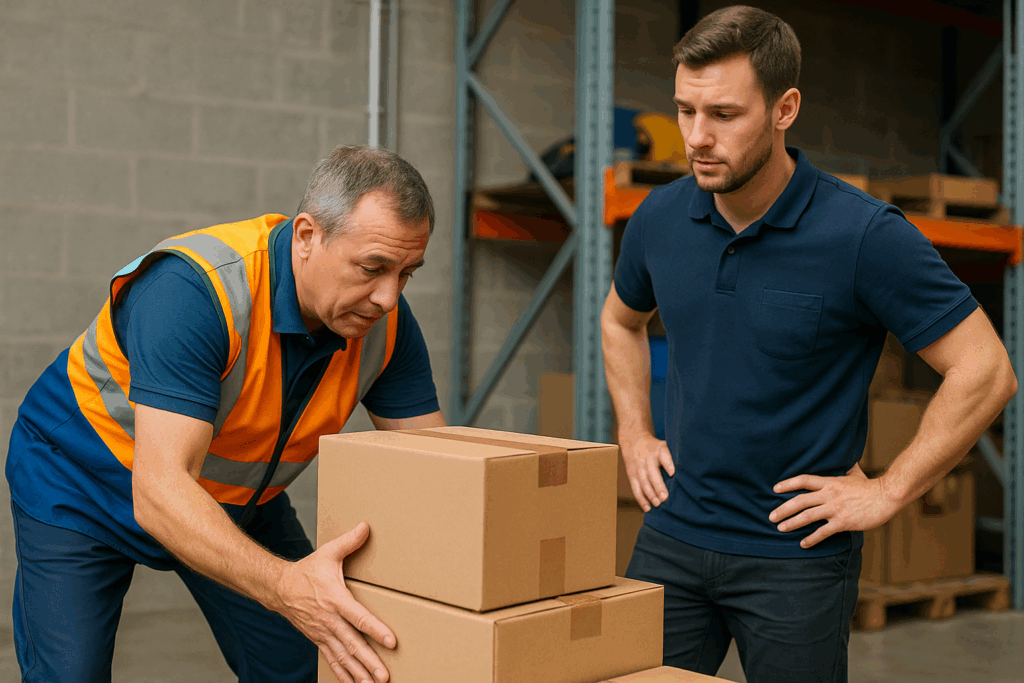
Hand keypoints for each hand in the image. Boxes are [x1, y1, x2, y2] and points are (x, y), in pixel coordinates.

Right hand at [273, 522, 394, 682]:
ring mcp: (323, 633)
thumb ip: (349, 542)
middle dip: (369, 661)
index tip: (391, 641)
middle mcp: (329, 620)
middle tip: (385, 675)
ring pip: (343, 657)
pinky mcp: (319, 640)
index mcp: (335, 599)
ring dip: (359, 673)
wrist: (278, 588)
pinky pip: (333, 661)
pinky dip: (344, 675)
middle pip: (352, 644)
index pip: (358, 617)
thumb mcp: (328, 553)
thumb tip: (366, 526)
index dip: (375, 629)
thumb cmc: (307, 571)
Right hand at [620, 433, 674, 511]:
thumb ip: (675, 456)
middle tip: (664, 497)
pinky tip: (647, 508)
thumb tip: (693, 472)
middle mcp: (647, 458)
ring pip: (643, 481)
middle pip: (652, 472)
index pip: (663, 455)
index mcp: (658, 450)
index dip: (667, 464)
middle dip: (658, 485)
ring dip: (650, 494)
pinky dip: (641, 499)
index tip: (673, 473)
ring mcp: (638, 467)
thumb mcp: (665, 446)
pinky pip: (635, 488)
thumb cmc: (656, 448)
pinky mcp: (632, 475)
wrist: (633, 441)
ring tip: (657, 504)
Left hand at [770, 463, 899, 548]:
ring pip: (807, 516)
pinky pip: (823, 531)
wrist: (887, 496)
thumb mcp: (854, 474)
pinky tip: (803, 543)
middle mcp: (829, 494)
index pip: (804, 480)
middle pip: (800, 500)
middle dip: (783, 509)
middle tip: (771, 516)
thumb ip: (844, 469)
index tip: (775, 489)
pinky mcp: (843, 522)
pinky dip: (811, 538)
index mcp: (830, 482)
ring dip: (792, 523)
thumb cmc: (871, 487)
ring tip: (780, 528)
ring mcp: (836, 508)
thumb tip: (844, 460)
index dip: (788, 484)